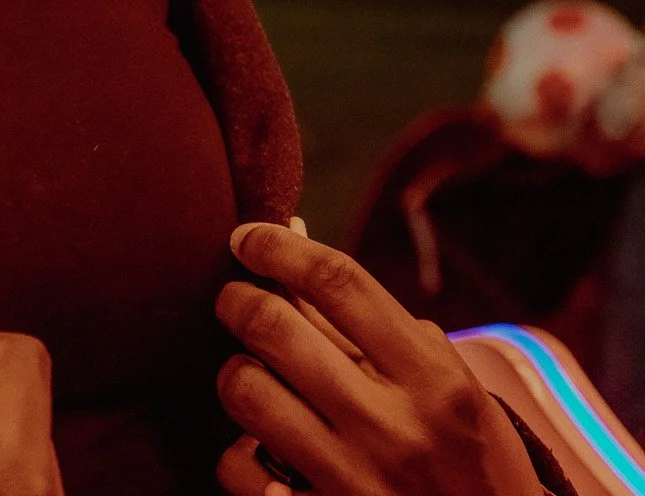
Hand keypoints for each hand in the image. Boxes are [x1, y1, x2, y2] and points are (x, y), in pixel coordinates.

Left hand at [214, 223, 543, 495]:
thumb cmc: (472, 462)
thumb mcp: (451, 387)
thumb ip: (381, 324)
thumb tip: (296, 241)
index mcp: (434, 380)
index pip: (337, 282)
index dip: (278, 247)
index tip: (246, 237)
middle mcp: (393, 428)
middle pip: (274, 328)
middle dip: (237, 300)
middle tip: (235, 298)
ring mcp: (355, 481)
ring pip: (246, 390)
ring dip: (237, 370)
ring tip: (251, 371)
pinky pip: (240, 467)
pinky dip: (239, 450)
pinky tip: (259, 444)